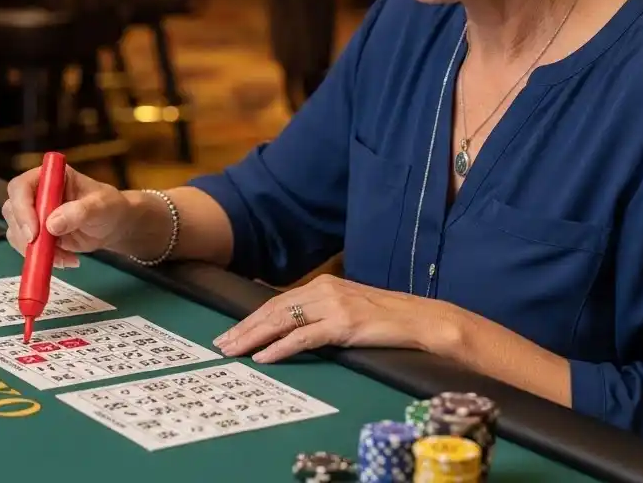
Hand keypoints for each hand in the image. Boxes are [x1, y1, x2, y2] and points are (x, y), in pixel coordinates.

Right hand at [2, 165, 131, 267]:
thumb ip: (79, 212)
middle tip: (44, 250)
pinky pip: (28, 248)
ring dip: (36, 250)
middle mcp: (37, 193)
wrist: (113, 225)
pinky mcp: (37, 234)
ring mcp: (34, 214)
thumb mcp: (100, 206)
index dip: (22, 208)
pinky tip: (67, 260)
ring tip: (66, 258)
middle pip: (12, 210)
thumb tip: (51, 224)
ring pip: (16, 232)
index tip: (34, 232)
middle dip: (25, 234)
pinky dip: (43, 258)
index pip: (21, 187)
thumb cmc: (109, 206)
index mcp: (49, 176)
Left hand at [213, 274, 447, 362]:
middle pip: (273, 310)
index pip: (277, 302)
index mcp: (323, 285)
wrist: (420, 320)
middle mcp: (324, 290)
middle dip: (244, 327)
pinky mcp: (343, 324)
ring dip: (254, 337)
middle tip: (222, 344)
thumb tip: (292, 325)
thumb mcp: (348, 308)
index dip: (251, 318)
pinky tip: (264, 357)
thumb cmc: (386, 319)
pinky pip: (304, 337)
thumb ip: (322, 311)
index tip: (231, 332)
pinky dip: (280, 348)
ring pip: (283, 321)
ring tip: (234, 350)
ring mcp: (333, 306)